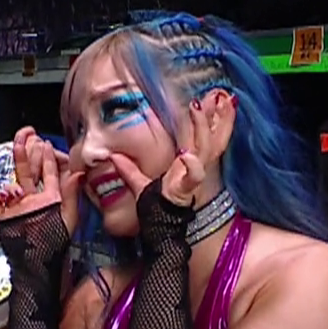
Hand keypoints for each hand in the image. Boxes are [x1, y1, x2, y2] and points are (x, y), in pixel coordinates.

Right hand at [0, 126, 81, 233]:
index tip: (44, 142)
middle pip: (29, 171)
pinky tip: (2, 193)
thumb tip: (78, 172)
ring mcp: (18, 206)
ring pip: (14, 179)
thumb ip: (71, 195)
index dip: (46, 157)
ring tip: (16, 147)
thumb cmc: (54, 243)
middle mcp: (34, 200)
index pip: (49, 173)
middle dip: (27, 152)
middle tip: (25, 135)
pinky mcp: (4, 216)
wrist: (35, 264)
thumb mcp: (68, 218)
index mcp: (50, 198)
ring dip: (14, 164)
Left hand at [105, 91, 229, 208]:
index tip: (209, 98)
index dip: (207, 118)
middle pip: (210, 137)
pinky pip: (195, 175)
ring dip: (202, 127)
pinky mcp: (188, 188)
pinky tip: (188, 156)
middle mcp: (194, 167)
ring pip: (207, 147)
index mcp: (186, 163)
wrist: (162, 233)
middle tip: (212, 96)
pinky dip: (193, 166)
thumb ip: (129, 170)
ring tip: (195, 108)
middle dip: (212, 116)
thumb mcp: (141, 184)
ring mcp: (194, 176)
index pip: (200, 135)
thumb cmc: (157, 209)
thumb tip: (114, 157)